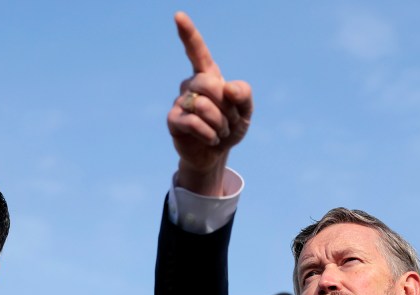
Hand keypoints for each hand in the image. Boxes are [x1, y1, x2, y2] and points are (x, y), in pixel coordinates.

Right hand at [167, 11, 252, 195]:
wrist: (216, 154)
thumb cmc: (230, 127)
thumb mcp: (246, 110)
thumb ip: (244, 94)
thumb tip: (227, 87)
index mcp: (208, 76)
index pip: (197, 51)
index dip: (188, 33)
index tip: (178, 16)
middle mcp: (190, 84)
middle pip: (210, 84)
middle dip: (227, 108)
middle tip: (229, 123)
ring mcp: (180, 102)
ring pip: (204, 106)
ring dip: (220, 125)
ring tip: (220, 133)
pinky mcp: (173, 120)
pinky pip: (194, 123)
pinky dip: (209, 135)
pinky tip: (210, 140)